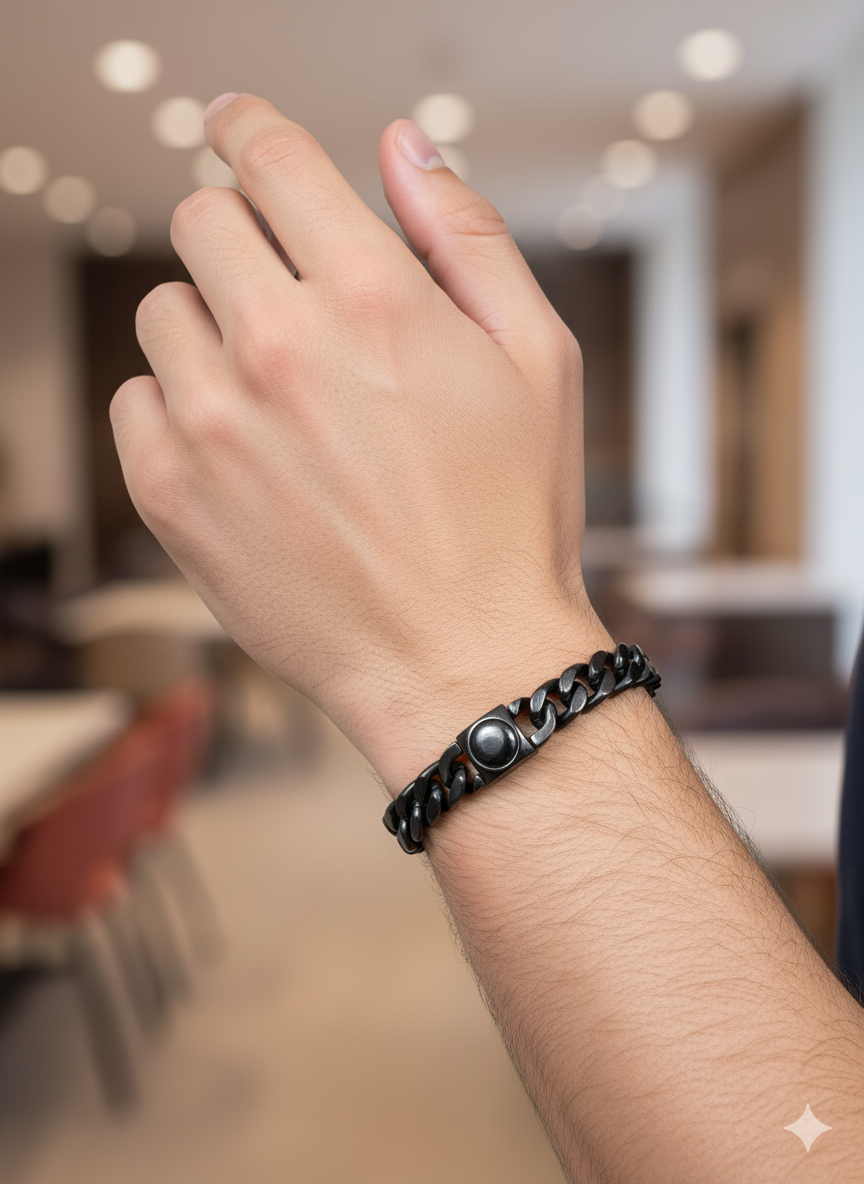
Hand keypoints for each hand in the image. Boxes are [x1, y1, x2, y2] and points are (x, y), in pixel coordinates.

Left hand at [111, 95, 609, 787]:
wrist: (461, 661)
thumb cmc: (510, 519)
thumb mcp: (536, 359)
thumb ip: (466, 234)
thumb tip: (403, 145)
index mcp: (372, 295)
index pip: (270, 155)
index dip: (248, 125)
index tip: (233, 124)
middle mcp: (280, 345)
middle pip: (203, 219)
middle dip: (243, 238)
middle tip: (288, 295)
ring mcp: (213, 422)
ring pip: (162, 311)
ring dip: (211, 328)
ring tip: (278, 395)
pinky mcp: (171, 494)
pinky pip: (132, 400)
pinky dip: (174, 407)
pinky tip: (241, 450)